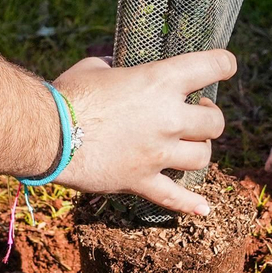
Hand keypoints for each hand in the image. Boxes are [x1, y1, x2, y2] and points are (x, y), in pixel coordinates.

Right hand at [50, 49, 235, 214]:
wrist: (46, 133)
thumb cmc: (68, 94)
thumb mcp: (95, 67)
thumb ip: (116, 68)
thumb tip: (117, 68)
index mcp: (160, 81)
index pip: (213, 66)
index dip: (224, 64)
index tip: (225, 66)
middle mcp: (167, 117)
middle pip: (215, 122)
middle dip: (210, 118)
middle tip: (197, 114)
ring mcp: (157, 152)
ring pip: (203, 157)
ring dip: (199, 151)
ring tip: (189, 147)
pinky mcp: (141, 180)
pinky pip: (174, 197)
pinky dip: (191, 204)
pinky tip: (204, 209)